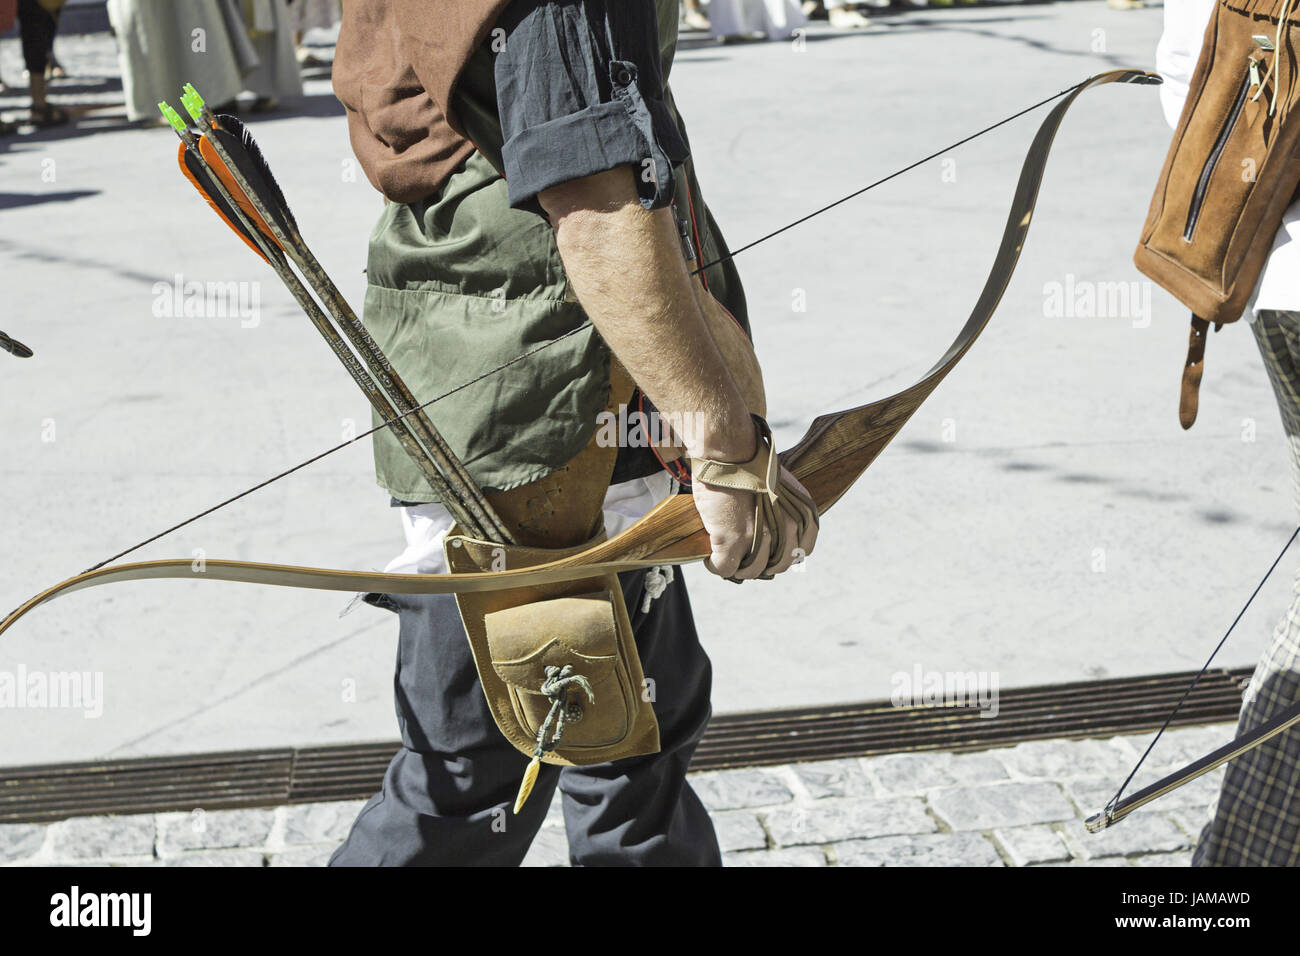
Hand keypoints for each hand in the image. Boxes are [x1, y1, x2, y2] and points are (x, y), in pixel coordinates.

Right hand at [693, 465, 817, 580]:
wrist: (730, 450)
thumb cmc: (750, 460)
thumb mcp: (780, 487)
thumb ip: (782, 510)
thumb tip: (768, 527)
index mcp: (803, 517)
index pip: (799, 553)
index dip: (780, 557)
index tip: (766, 555)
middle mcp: (787, 531)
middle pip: (776, 566)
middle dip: (760, 565)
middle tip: (743, 558)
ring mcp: (759, 539)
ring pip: (750, 571)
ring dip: (737, 568)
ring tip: (724, 559)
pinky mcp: (732, 542)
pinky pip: (725, 569)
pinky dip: (715, 567)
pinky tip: (710, 559)